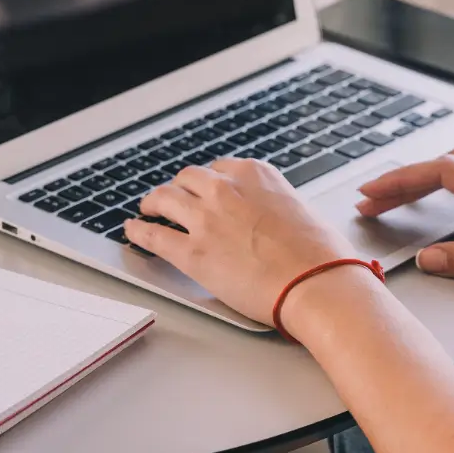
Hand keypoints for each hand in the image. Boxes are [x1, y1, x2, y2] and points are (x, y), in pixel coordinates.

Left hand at [124, 159, 358, 323]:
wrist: (316, 283)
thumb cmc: (320, 255)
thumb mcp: (301, 210)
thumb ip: (275, 206)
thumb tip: (271, 217)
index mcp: (256, 174)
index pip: (220, 169)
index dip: (208, 182)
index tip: (205, 189)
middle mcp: (226, 189)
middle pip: (188, 179)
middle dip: (179, 187)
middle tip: (173, 197)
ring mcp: (205, 219)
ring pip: (164, 199)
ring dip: (153, 202)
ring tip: (147, 208)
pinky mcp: (192, 253)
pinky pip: (153, 235)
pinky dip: (138, 230)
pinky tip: (133, 230)